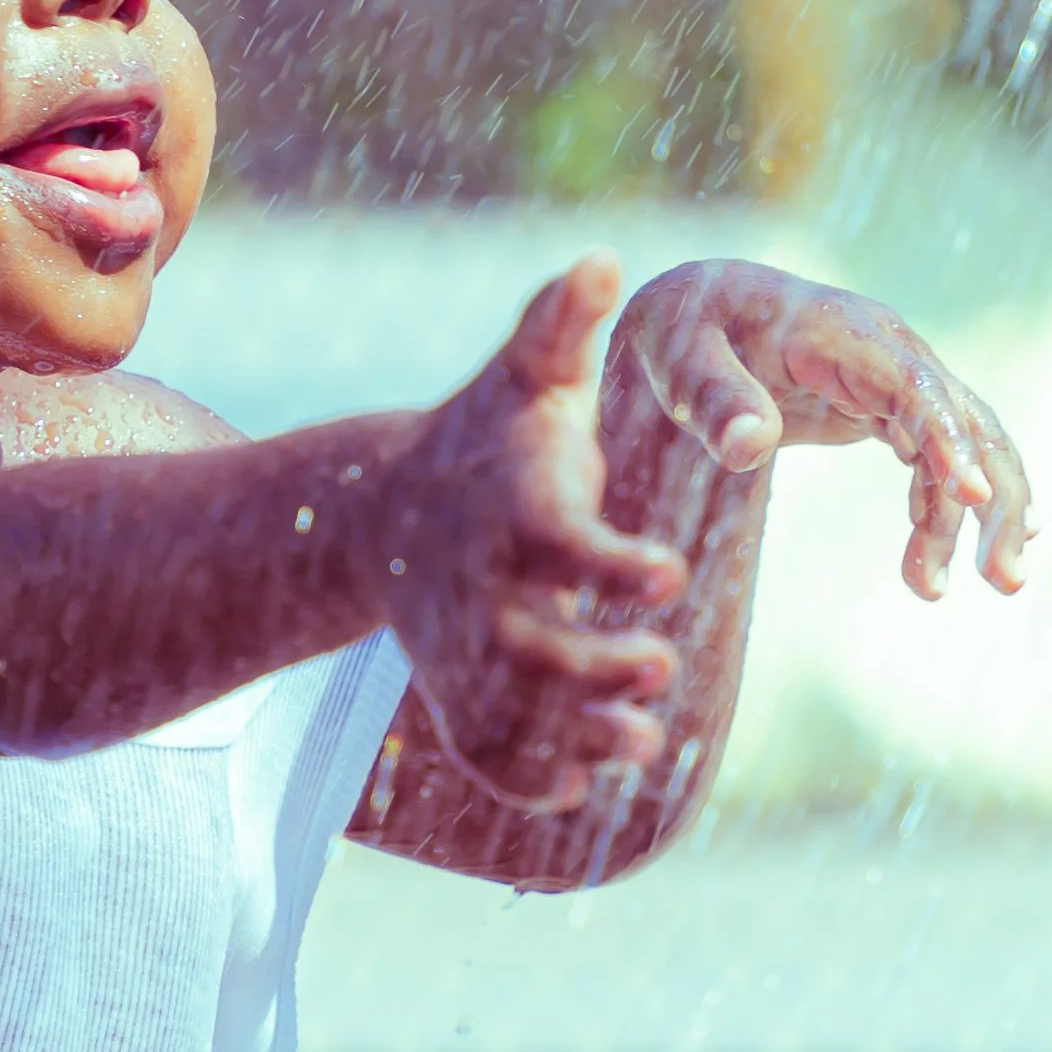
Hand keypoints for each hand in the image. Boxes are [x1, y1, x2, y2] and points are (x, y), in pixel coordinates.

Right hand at [373, 256, 689, 811]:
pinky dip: (523, 783)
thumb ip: (564, 323)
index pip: (554, 545)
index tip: (665, 575)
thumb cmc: (485, 436)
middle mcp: (481, 590)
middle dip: (596, 669)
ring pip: (511, 714)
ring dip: (576, 738)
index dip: (609, 565)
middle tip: (658, 666)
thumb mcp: (525, 375)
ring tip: (641, 741)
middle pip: (531, 648)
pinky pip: (481, 755)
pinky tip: (576, 791)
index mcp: (510, 512)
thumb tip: (603, 259)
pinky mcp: (454, 693)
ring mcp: (462, 650)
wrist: (385, 508)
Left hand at [608, 260, 1031, 600]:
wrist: (694, 313)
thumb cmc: (684, 330)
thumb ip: (712, 397)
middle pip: (967, 420)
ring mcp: (895, 380)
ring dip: (977, 518)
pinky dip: (944, 511)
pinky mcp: (887, 409)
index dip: (947, 438)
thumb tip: (749, 448)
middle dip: (996, 497)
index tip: (972, 497)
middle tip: (1004, 580)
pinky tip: (940, 565)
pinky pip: (935, 461)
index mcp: (844, 333)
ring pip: (965, 446)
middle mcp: (889, 351)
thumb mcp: (679, 356)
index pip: (913, 386)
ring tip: (955, 590)